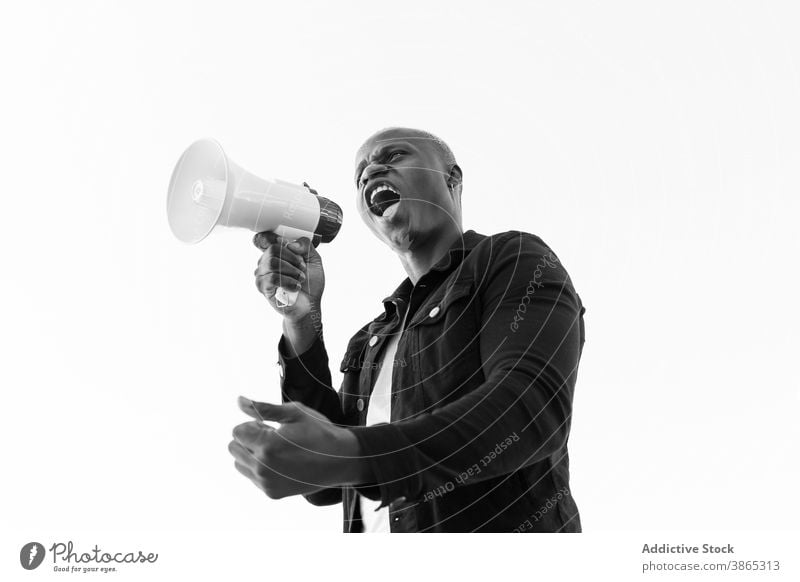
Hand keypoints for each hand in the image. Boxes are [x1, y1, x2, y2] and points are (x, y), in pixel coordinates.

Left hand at [228, 396, 367, 498]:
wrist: (340, 460)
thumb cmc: (318, 432)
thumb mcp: (294, 413)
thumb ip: (262, 408)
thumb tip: (238, 401)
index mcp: (267, 446)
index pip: (237, 431)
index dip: (253, 424)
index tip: (271, 426)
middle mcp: (262, 468)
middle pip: (234, 448)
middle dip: (248, 439)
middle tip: (273, 436)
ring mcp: (266, 483)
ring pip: (239, 464)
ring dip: (251, 454)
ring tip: (276, 449)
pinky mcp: (272, 493)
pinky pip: (252, 477)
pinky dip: (260, 467)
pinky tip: (281, 462)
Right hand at [253, 230, 324, 321]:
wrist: (310, 305)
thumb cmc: (310, 283)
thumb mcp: (314, 260)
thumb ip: (305, 246)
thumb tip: (291, 244)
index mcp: (277, 253)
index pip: (267, 238)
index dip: (279, 240)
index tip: (293, 250)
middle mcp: (266, 261)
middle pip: (273, 248)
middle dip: (293, 258)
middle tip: (303, 268)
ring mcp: (263, 274)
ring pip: (272, 262)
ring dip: (292, 271)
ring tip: (301, 279)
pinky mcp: (263, 287)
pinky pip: (272, 277)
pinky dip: (288, 281)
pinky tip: (296, 287)